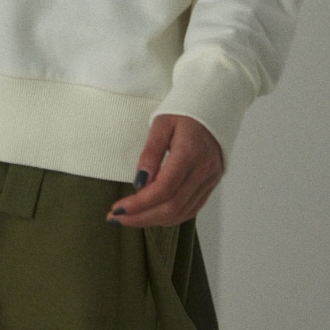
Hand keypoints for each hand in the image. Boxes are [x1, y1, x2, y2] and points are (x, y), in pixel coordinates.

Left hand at [106, 114, 222, 228]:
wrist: (212, 109)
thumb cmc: (183, 114)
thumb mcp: (161, 125)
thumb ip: (150, 153)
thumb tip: (139, 182)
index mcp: (190, 153)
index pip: (164, 189)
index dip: (140, 204)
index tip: (118, 209)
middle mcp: (203, 171)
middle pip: (172, 207)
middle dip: (141, 217)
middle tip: (117, 218)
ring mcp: (209, 180)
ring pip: (181, 213)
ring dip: (152, 221)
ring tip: (129, 218)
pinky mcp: (210, 185)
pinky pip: (190, 210)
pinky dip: (169, 217)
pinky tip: (150, 215)